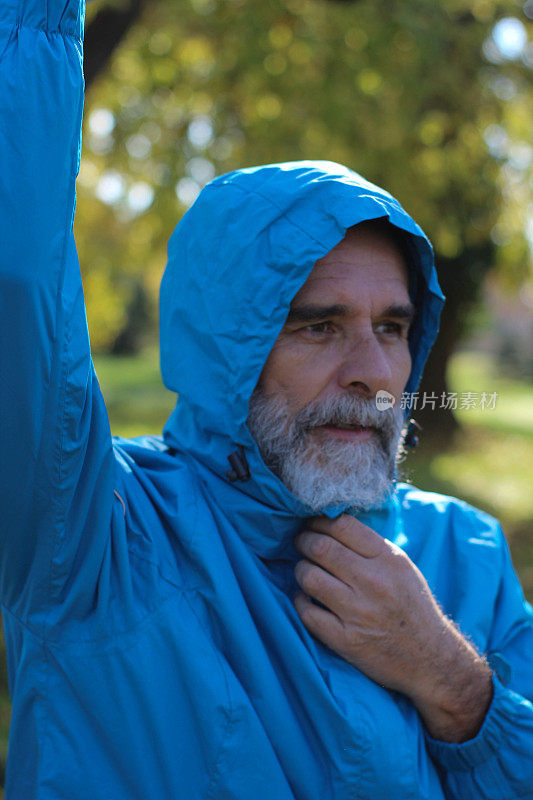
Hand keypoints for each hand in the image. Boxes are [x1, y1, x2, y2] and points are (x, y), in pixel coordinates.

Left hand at [293, 514, 492, 741]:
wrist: (431, 659)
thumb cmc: (412, 606)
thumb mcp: (402, 567)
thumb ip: (370, 545)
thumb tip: (331, 522)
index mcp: (389, 560)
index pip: (342, 526)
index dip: (319, 520)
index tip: (311, 523)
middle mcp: (374, 583)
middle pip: (321, 548)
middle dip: (303, 541)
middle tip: (301, 543)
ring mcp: (358, 613)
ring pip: (309, 577)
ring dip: (300, 570)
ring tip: (305, 570)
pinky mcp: (346, 640)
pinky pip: (307, 612)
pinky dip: (301, 601)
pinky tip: (307, 598)